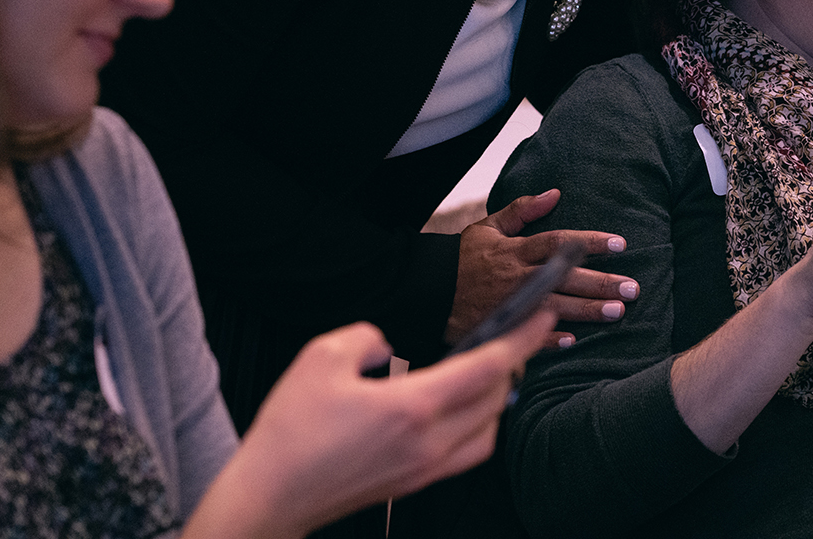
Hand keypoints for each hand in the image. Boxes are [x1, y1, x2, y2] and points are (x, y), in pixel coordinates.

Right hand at [186, 313, 554, 538]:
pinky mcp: (415, 483)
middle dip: (513, 361)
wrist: (270, 497)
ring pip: (489, 429)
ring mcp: (425, 468)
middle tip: (513, 333)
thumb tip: (387, 344)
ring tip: (489, 368)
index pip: (488, 367)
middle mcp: (429, 442)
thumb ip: (367, 336)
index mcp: (412, 407)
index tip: (542, 315)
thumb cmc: (291, 431)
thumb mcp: (321, 357)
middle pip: (498, 397)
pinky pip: (469, 452)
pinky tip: (462, 409)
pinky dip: (480, 425)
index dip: (522, 337)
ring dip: (498, 396)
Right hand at [445, 188, 637, 345]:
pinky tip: (573, 341)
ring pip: (556, 307)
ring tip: (618, 312)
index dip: (591, 243)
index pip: (560, 242)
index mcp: (516, 250)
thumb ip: (523, 211)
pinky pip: (527, 336)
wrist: (425, 291)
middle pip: (566, 278)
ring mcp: (511, 304)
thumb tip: (555, 193)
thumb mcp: (489, 227)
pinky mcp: (500, 327)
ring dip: (588, 311)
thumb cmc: (462, 258)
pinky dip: (549, 339)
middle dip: (601, 283)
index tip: (621, 244)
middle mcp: (518, 277)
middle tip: (632, 288)